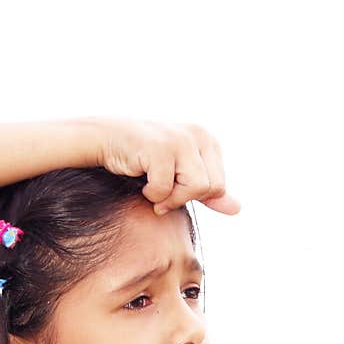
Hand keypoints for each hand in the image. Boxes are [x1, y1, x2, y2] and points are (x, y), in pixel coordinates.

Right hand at [86, 117, 241, 215]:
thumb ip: (208, 192)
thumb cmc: (143, 159)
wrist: (106, 140)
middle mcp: (199, 135)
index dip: (194, 195)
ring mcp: (181, 139)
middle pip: (210, 188)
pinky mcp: (161, 148)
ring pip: (195, 189)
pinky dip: (150, 193)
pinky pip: (166, 189)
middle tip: (160, 188)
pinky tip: (139, 177)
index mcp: (208, 140)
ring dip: (168, 197)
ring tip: (151, 185)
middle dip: (182, 197)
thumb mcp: (180, 176)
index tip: (172, 185)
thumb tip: (237, 209)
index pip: (219, 186)